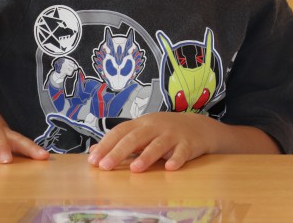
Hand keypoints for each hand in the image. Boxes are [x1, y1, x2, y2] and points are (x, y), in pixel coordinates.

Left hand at [87, 112, 214, 172]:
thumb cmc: (166, 132)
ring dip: (146, 156)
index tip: (92, 160)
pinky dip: (177, 159)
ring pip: (158, 144)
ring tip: (135, 169)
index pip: (121, 131)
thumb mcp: (143, 131)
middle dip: (119, 151)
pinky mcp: (189, 144)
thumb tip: (93, 151)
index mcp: (142, 123)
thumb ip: (121, 140)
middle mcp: (156, 127)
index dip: (106, 144)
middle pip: (136, 137)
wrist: (200, 127)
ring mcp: (173, 135)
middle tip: (105, 166)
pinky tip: (171, 167)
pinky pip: (182, 152)